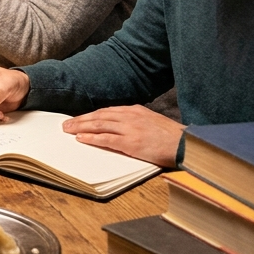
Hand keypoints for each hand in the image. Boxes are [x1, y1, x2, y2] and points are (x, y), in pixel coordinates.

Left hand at [62, 105, 186, 167]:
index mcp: (135, 110)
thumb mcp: (152, 121)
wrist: (186, 144)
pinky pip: (106, 139)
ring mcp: (130, 129)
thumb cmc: (171, 136)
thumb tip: (119, 126)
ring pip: (99, 125)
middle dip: (81, 120)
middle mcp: (130, 116)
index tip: (79, 118)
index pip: (107, 111)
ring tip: (68, 130)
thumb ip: (135, 121)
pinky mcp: (131, 143)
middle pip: (99, 116)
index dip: (90, 115)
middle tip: (66, 124)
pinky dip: (92, 138)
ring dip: (81, 127)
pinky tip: (81, 139)